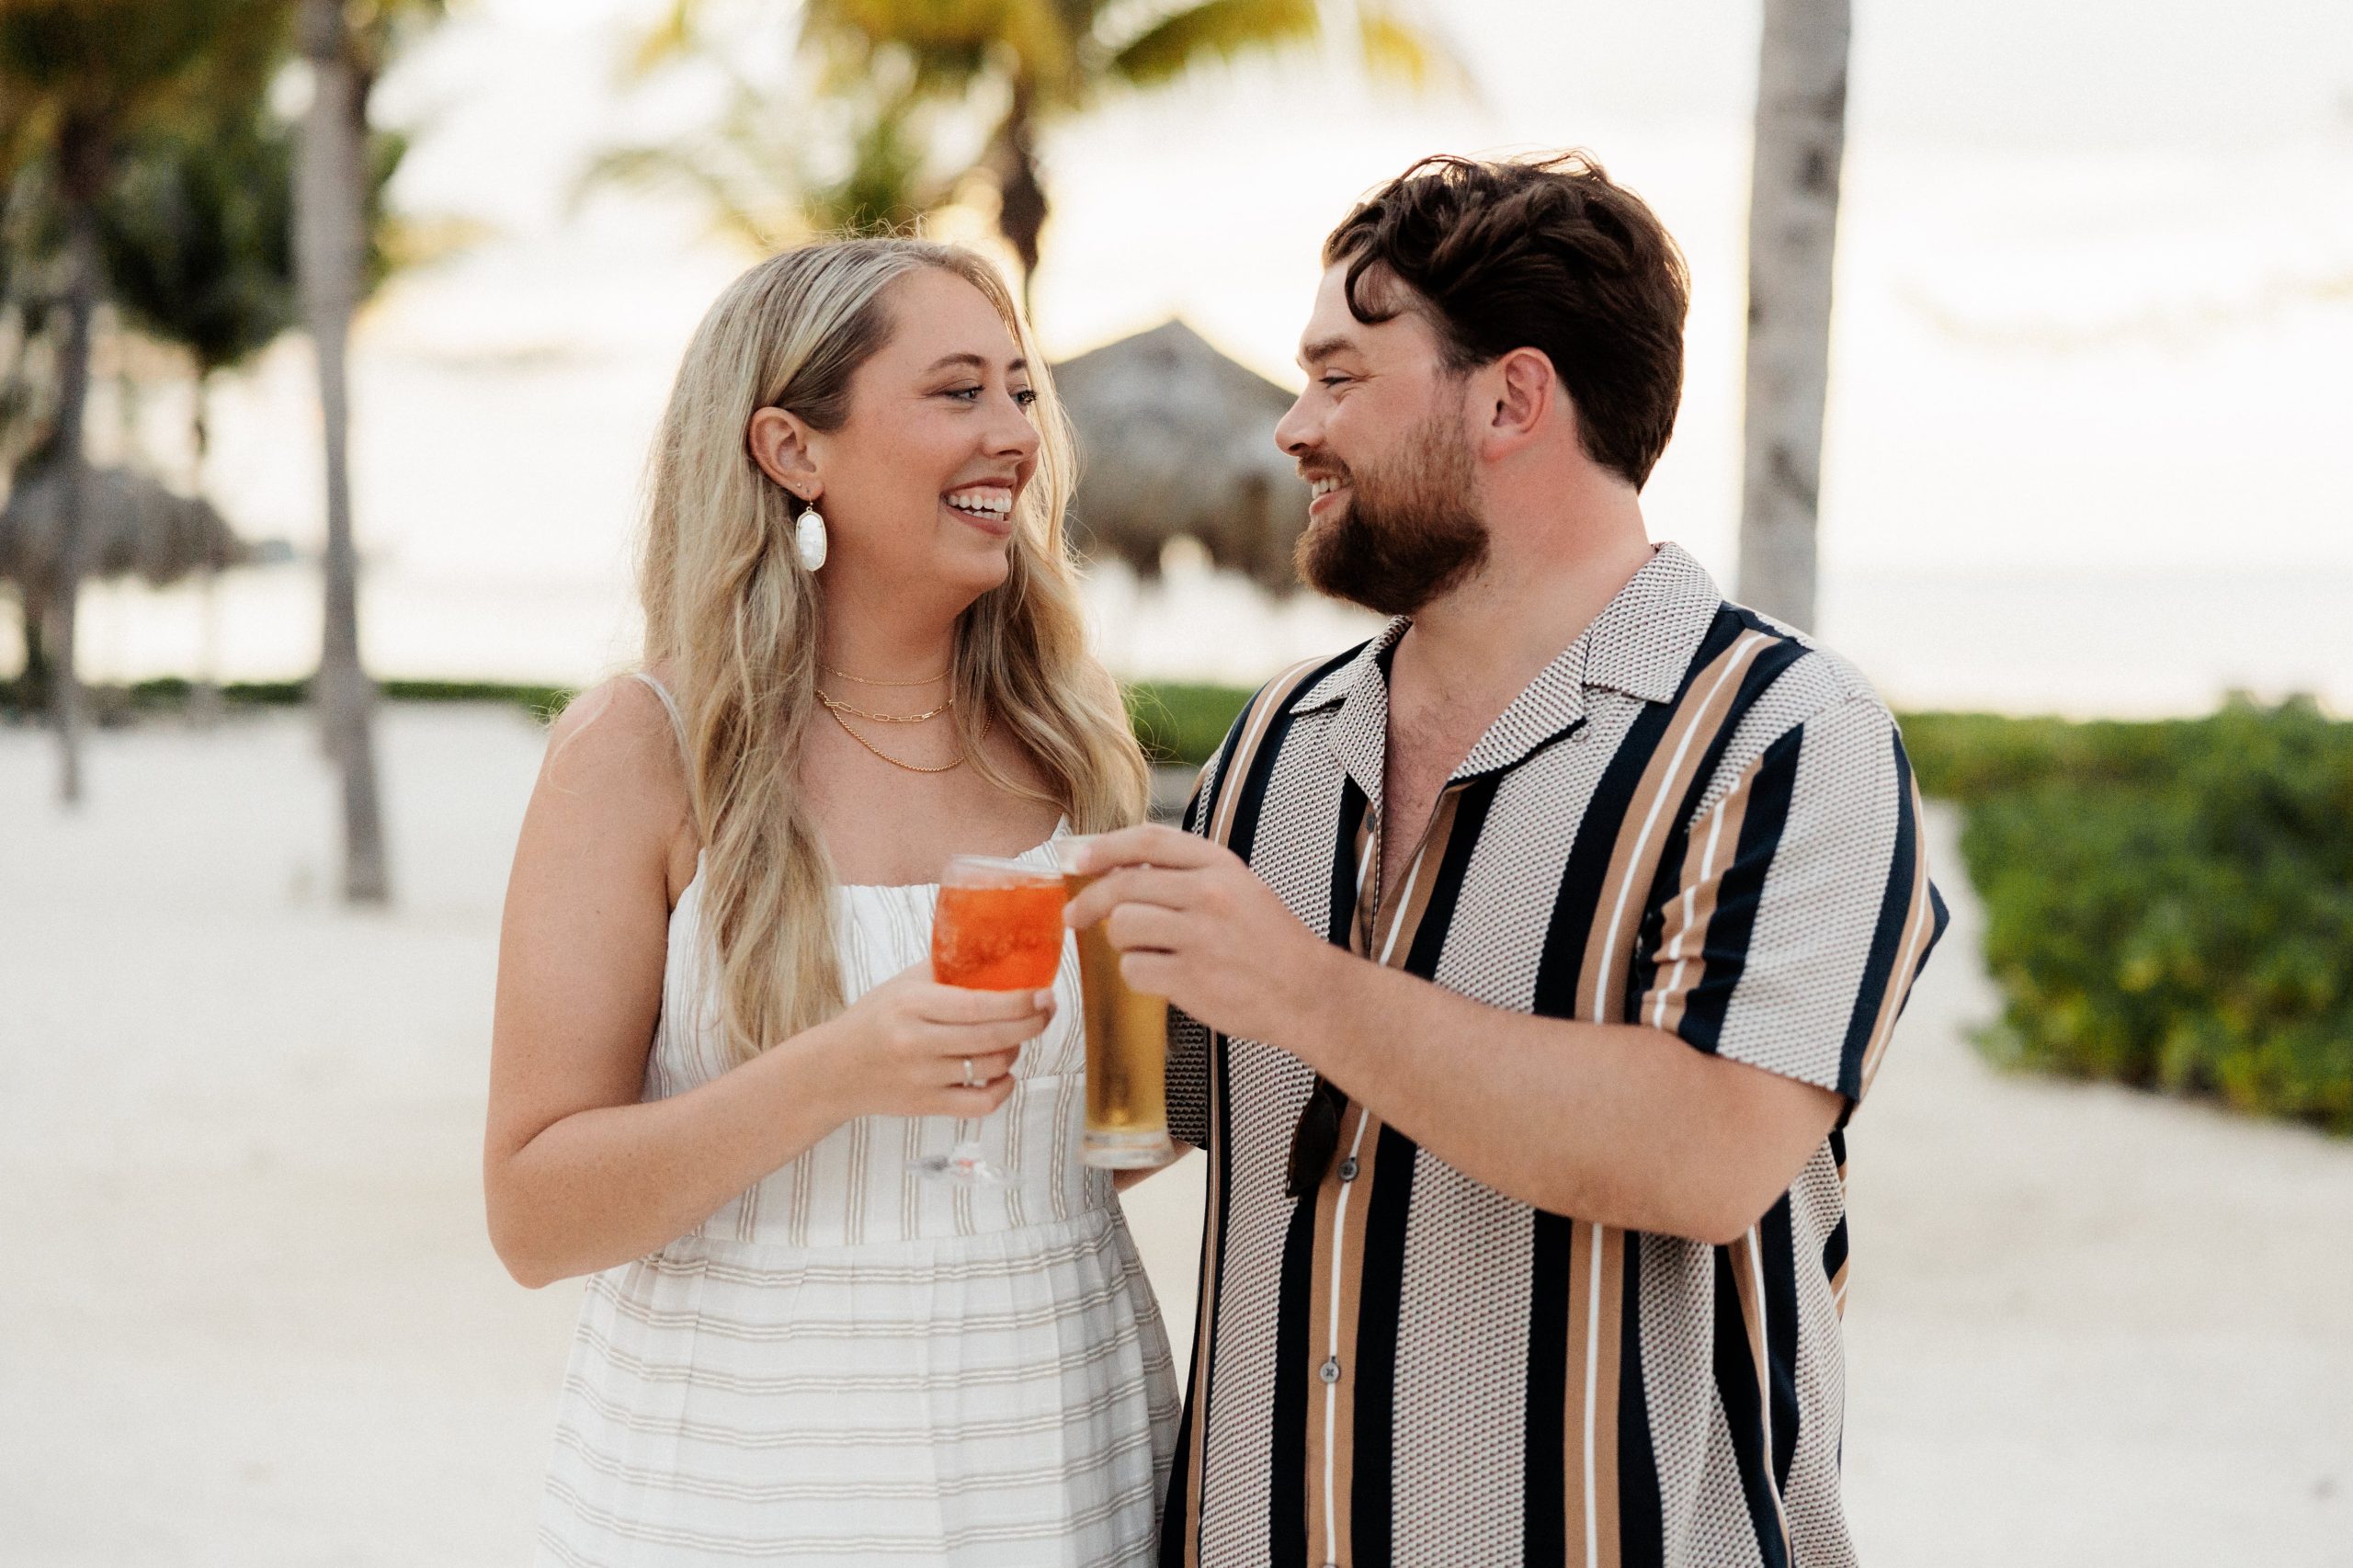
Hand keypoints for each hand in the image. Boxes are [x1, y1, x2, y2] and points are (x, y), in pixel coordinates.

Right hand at [818, 960, 1052, 1120]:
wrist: (833, 1070)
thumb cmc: (873, 1020)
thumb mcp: (902, 986)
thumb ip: (945, 970)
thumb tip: (997, 952)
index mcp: (912, 1005)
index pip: (978, 1006)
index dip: (1019, 1002)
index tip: (1044, 993)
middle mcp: (917, 1043)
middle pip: (992, 1038)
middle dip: (1031, 1024)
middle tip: (1047, 1011)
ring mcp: (923, 1079)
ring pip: (991, 1068)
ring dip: (1014, 1051)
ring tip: (1014, 1037)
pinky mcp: (926, 1106)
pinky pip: (981, 1104)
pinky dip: (1003, 1088)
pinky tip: (1003, 1073)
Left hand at [1063, 825, 1334, 1049]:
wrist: (1307, 992)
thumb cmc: (1270, 943)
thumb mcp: (1239, 888)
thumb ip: (1186, 874)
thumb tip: (1117, 869)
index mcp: (1220, 865)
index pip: (1147, 841)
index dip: (1102, 847)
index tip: (1073, 860)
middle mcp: (1209, 894)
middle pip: (1124, 885)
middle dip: (1089, 902)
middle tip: (1074, 915)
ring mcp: (1201, 936)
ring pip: (1124, 926)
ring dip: (1124, 942)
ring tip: (1151, 951)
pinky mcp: (1191, 978)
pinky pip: (1134, 969)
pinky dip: (1139, 975)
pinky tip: (1166, 977)